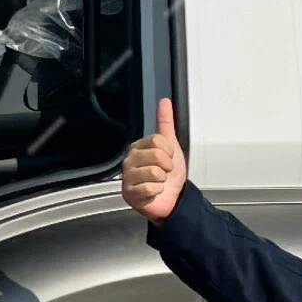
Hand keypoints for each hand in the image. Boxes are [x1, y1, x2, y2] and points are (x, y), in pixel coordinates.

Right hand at [121, 97, 187, 220]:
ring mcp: (128, 177)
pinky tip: (153, 192)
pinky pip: (150, 187)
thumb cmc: (170, 174)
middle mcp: (130, 160)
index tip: (168, 158)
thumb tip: (164, 102)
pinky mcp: (129, 193)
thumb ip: (166, 123)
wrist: (173, 198)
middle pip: (156, 155)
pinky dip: (157, 191)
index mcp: (138, 147)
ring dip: (162, 180)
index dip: (169, 151)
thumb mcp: (171, 145)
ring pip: (154, 172)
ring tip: (158, 182)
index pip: (157, 140)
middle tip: (164, 172)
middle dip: (167, 166)